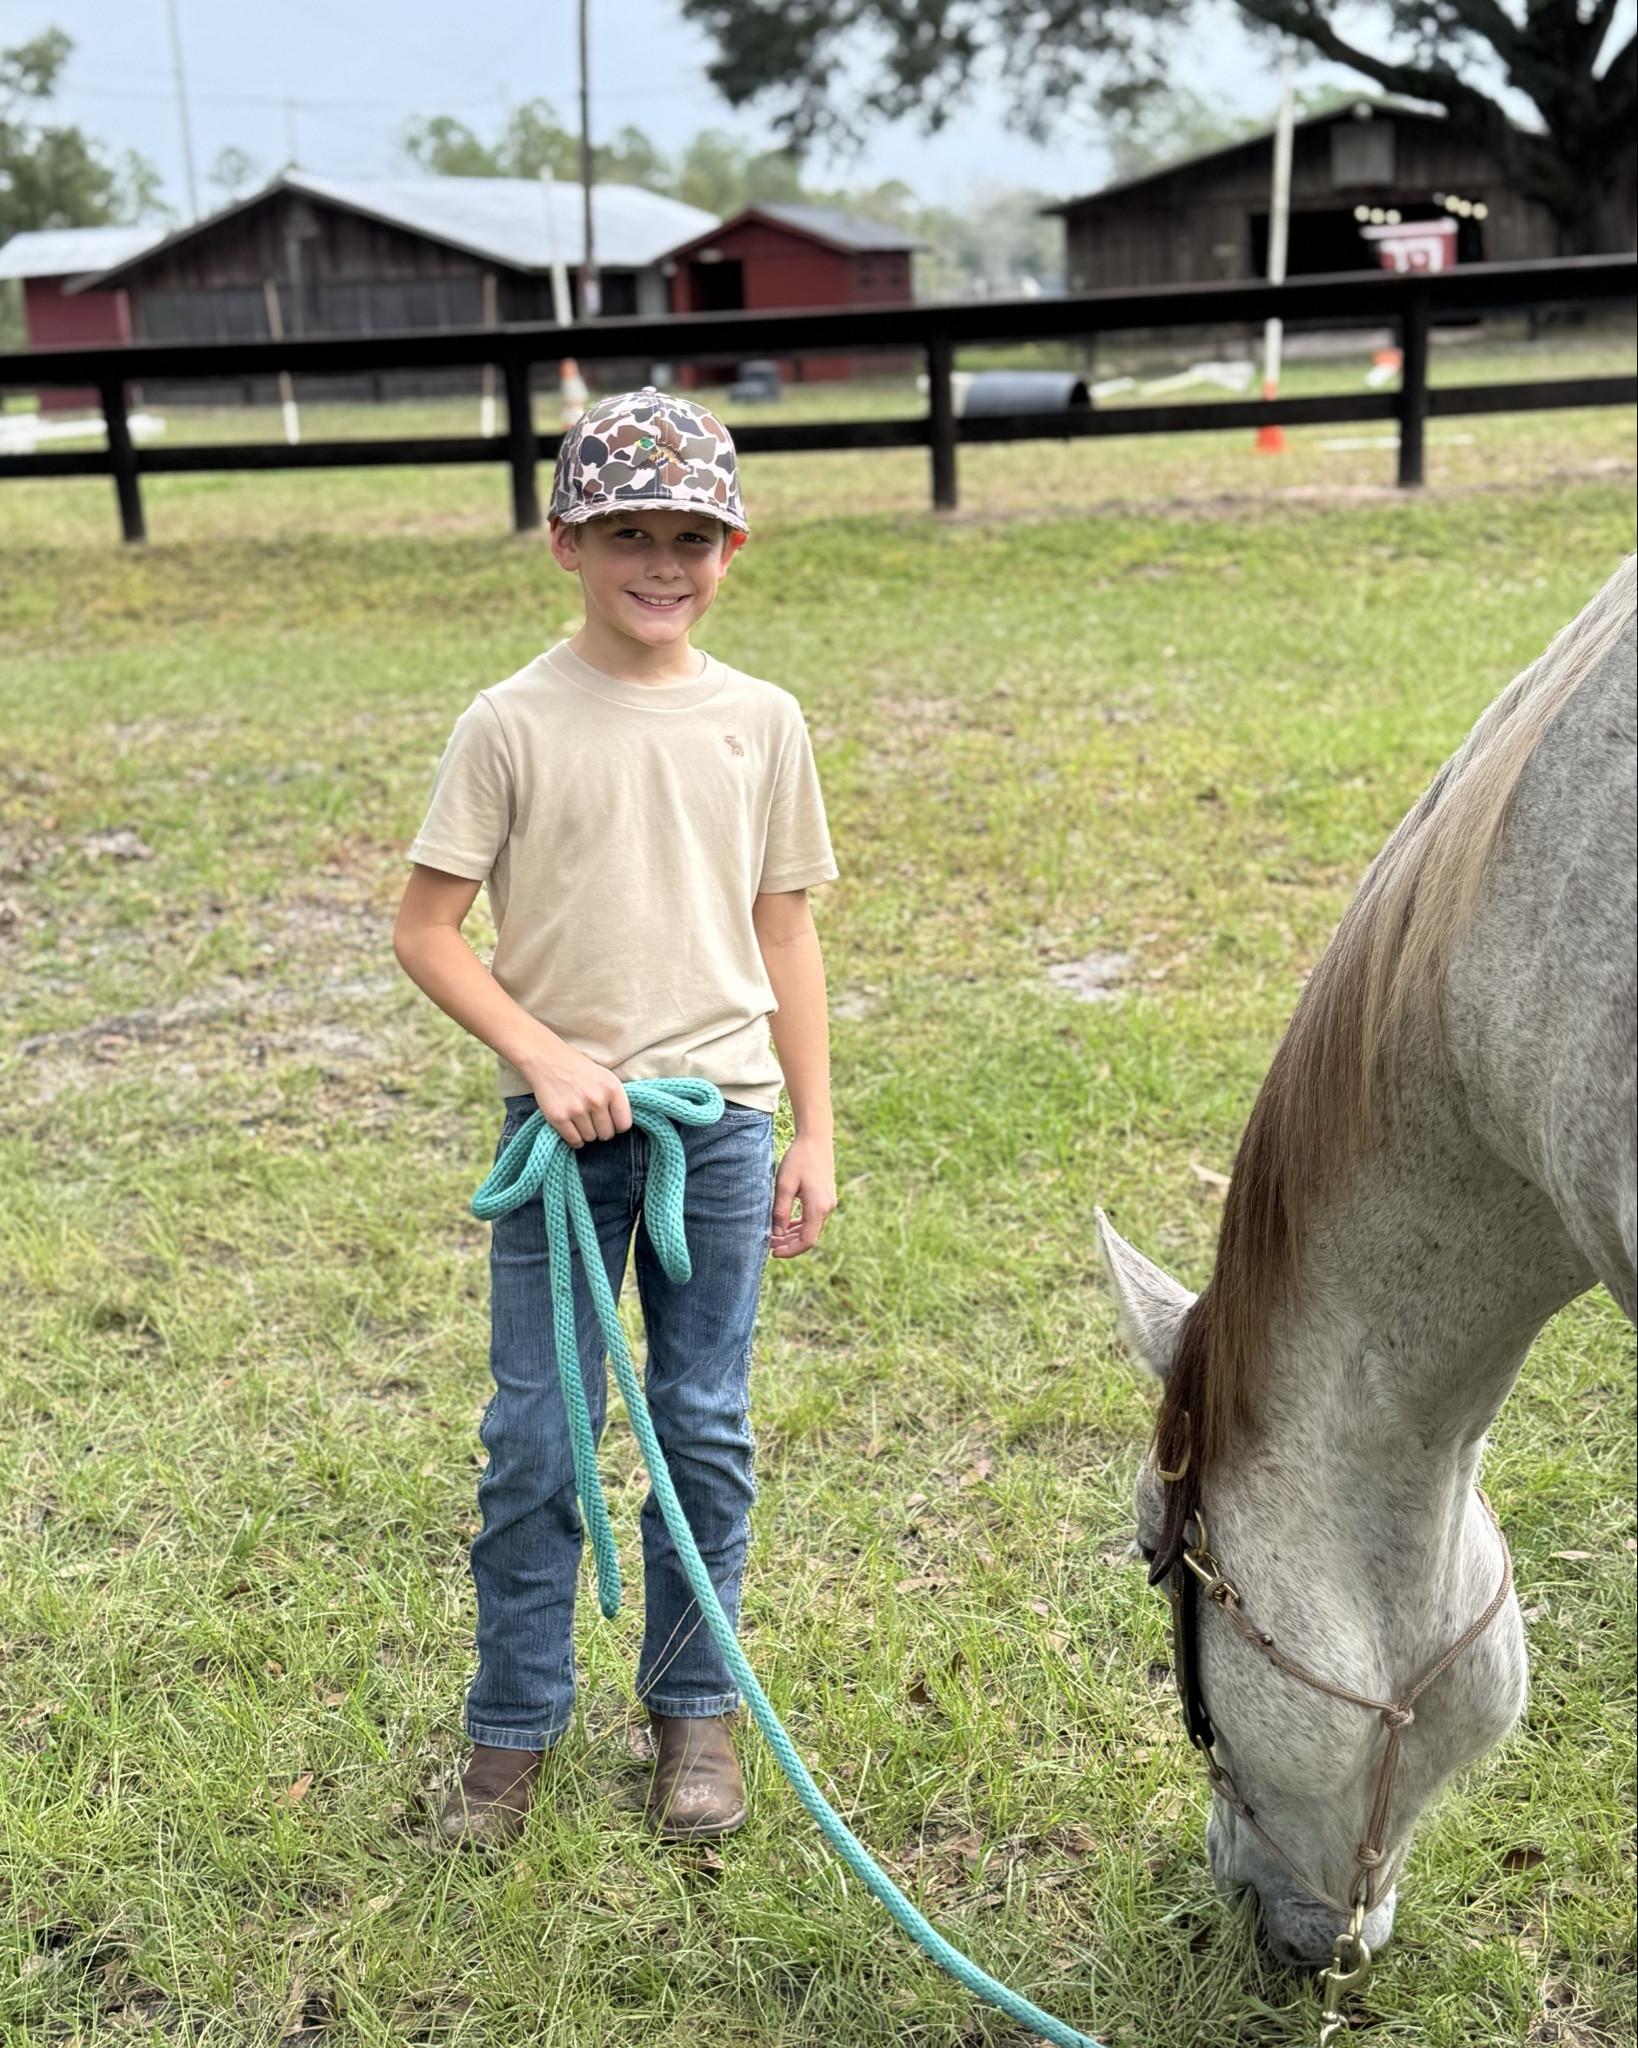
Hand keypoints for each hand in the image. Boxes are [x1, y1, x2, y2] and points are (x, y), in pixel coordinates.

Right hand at [521, 1046, 632, 1147]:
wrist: (547, 1060)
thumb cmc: (579, 1070)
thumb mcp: (605, 1077)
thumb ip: (615, 1099)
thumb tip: (621, 1126)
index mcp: (612, 1088)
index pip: (624, 1124)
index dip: (618, 1126)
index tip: (611, 1122)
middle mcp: (597, 1100)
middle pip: (607, 1134)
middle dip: (601, 1131)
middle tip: (593, 1122)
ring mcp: (577, 1109)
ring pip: (590, 1138)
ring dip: (587, 1134)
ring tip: (581, 1121)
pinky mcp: (559, 1117)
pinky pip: (574, 1141)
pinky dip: (575, 1139)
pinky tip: (573, 1129)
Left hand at [770, 1133, 835, 1257]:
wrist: (816, 1140)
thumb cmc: (798, 1159)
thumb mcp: (784, 1184)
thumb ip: (781, 1211)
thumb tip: (777, 1235)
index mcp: (818, 1207)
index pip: (807, 1240)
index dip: (790, 1251)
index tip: (773, 1252)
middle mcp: (827, 1208)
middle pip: (810, 1237)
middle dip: (789, 1245)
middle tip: (769, 1245)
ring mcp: (829, 1204)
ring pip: (812, 1229)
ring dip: (794, 1236)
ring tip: (774, 1237)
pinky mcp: (826, 1199)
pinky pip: (813, 1219)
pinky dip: (800, 1225)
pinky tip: (786, 1226)